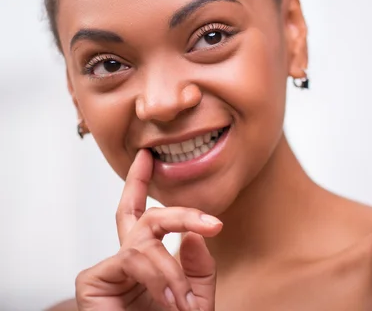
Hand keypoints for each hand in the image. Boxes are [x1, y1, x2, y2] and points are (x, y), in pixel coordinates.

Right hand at [75, 150, 221, 310]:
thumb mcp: (197, 299)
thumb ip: (199, 266)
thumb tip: (194, 234)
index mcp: (149, 260)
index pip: (146, 215)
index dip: (142, 183)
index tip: (149, 157)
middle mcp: (127, 259)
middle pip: (135, 213)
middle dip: (145, 186)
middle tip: (163, 174)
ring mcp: (109, 269)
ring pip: (143, 240)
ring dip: (170, 269)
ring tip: (182, 301)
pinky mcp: (92, 281)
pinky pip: (131, 260)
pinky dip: (157, 277)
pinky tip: (167, 299)